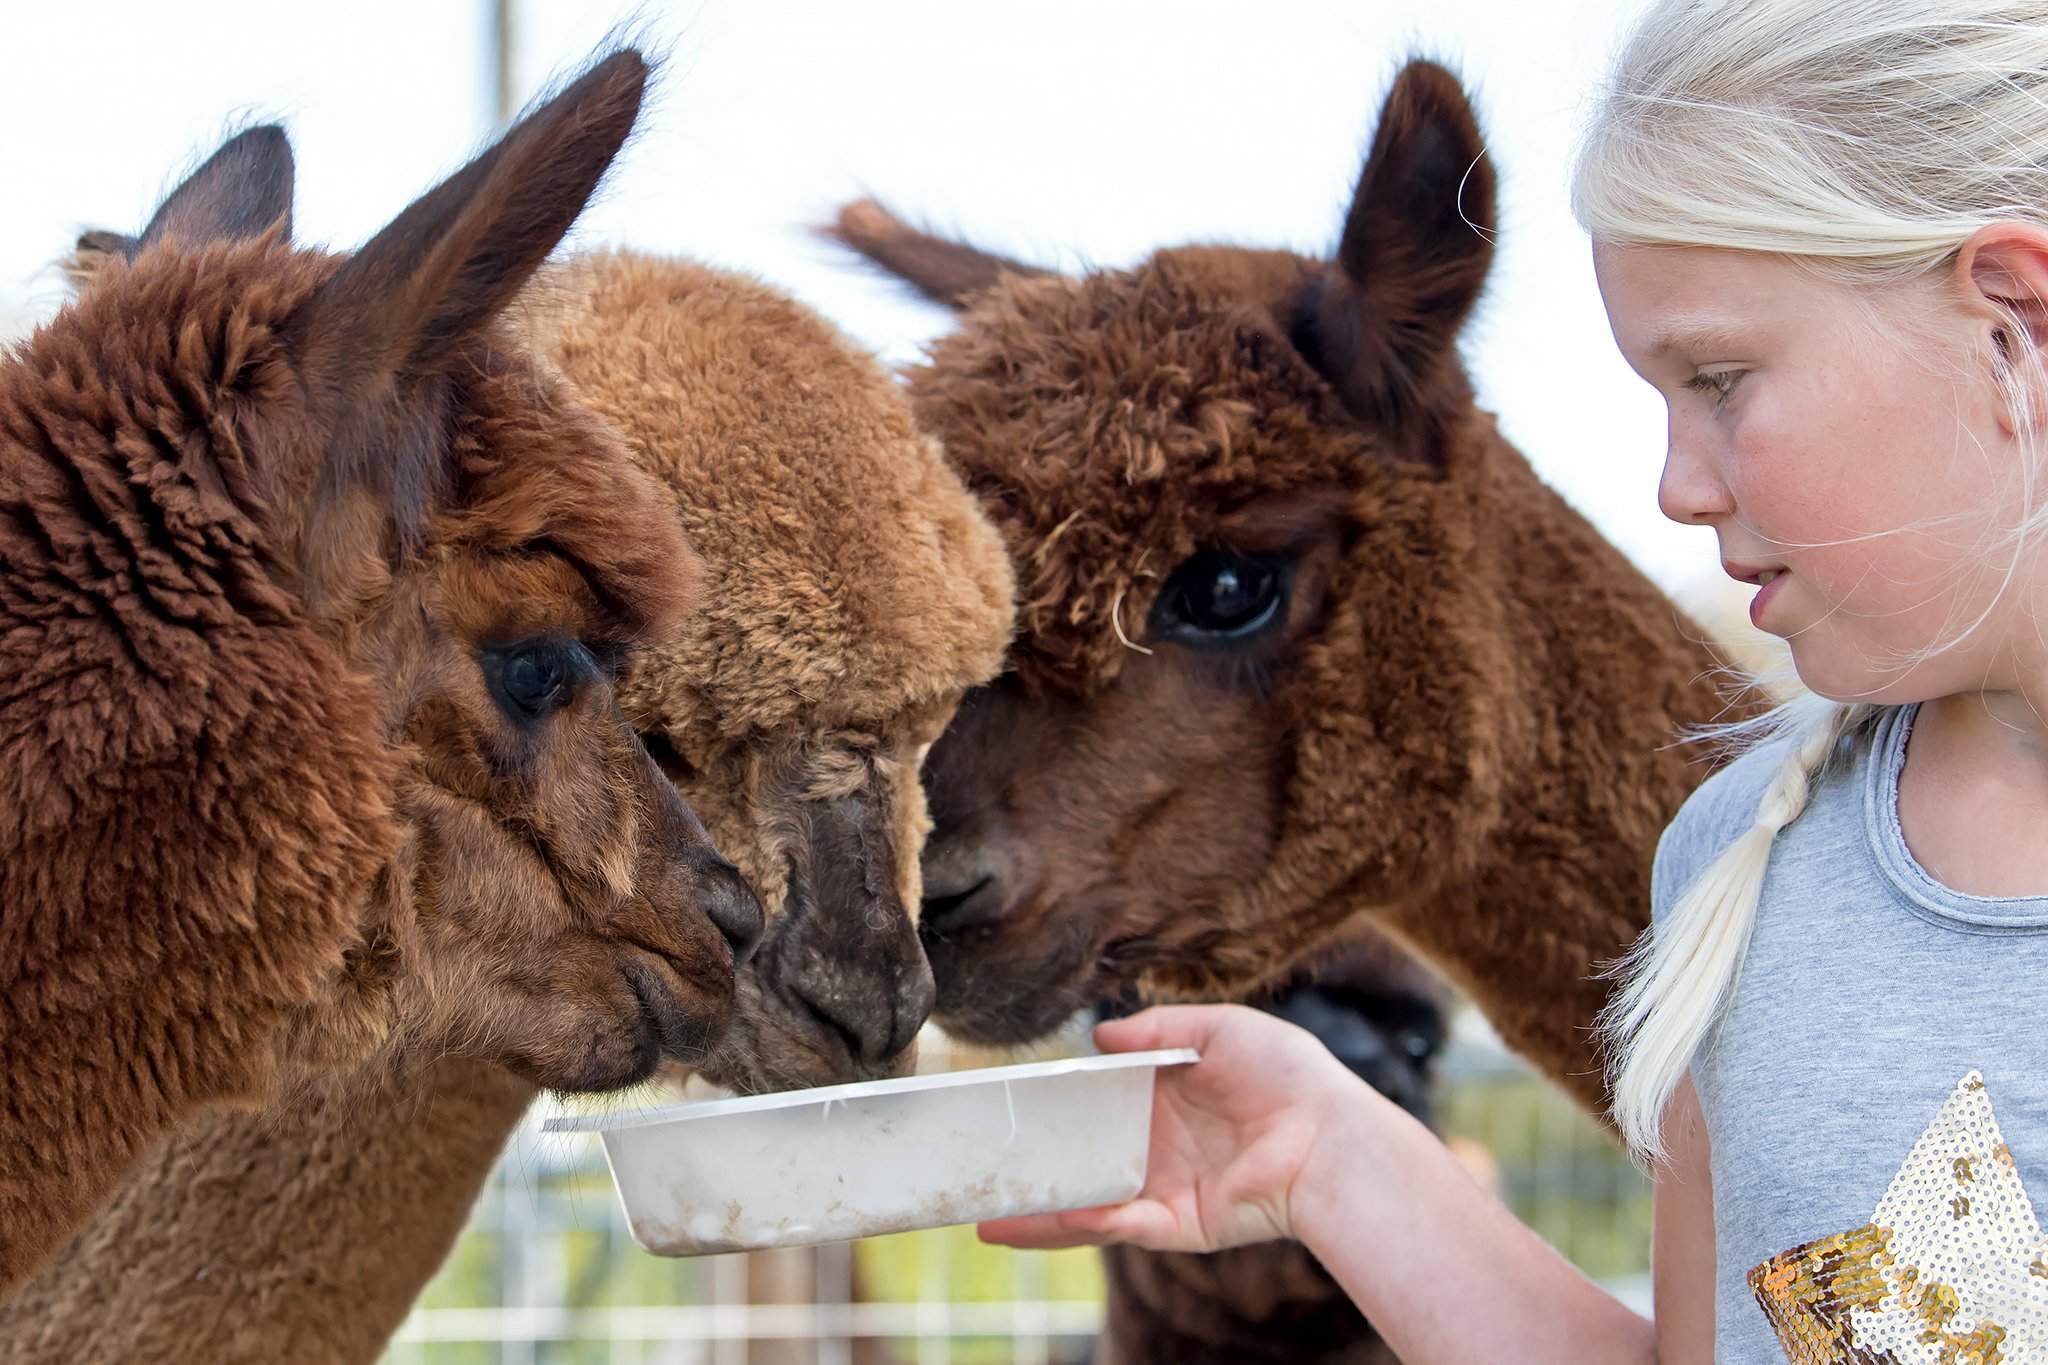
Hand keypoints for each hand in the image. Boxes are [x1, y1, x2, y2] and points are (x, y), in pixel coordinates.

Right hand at [980, 1004, 1373, 1253]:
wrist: (1329, 1136)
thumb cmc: (1287, 1074)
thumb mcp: (1219, 1028)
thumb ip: (1157, 1028)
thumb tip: (1097, 1036)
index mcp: (1163, 1098)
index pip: (1093, 1103)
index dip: (1051, 1105)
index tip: (1004, 1104)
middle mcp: (1154, 1146)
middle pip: (1077, 1159)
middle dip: (1028, 1168)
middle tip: (972, 1167)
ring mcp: (1160, 1188)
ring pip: (1084, 1203)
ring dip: (1034, 1212)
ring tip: (981, 1219)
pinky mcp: (1174, 1224)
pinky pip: (1115, 1225)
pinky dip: (1075, 1223)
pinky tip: (1036, 1217)